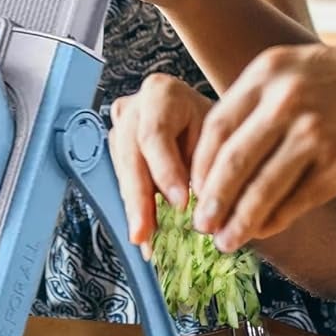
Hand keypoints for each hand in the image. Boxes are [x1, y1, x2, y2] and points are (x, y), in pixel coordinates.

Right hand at [108, 75, 213, 249]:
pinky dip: (137, 211)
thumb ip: (204, 162)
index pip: (155, 134)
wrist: (210, 121)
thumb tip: (191, 203)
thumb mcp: (218, 137)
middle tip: (146, 234)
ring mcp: (119, 130)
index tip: (180, 203)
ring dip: (135, 210)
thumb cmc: (217, 127)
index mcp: (161, 93)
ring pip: (123, 173)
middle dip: (139, 200)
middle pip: (131, 157)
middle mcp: (133, 107)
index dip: (165, 171)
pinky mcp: (117, 152)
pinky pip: (124, 183)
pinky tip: (145, 236)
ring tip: (146, 242)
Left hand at [188, 36, 335, 252]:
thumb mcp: (309, 68)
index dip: (200, 166)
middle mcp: (286, 97)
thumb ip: (269, 100)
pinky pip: (297, 201)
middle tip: (199, 227)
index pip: (217, 126)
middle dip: (211, 201)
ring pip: (259, 188)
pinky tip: (266, 232)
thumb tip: (230, 148)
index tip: (193, 191)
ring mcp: (314, 131)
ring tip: (226, 241)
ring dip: (238, 221)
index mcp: (271, 71)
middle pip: (230, 161)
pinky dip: (275, 221)